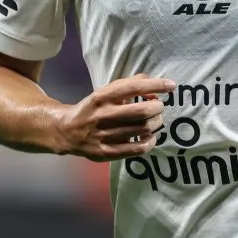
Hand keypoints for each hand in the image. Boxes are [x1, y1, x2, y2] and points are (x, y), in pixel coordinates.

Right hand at [55, 74, 175, 161]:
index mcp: (102, 96)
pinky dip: (149, 142)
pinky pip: (136, 149)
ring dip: (156, 124)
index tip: (171, 85)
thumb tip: (154, 84)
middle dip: (158, 108)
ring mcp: (104, 135)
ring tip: (156, 121)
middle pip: (142, 111)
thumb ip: (128, 84)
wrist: (67, 130)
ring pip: (142, 130)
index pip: (134, 88)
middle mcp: (102, 115)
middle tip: (159, 107)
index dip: (156, 85)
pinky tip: (151, 137)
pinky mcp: (106, 152)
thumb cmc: (94, 108)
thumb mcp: (105, 92)